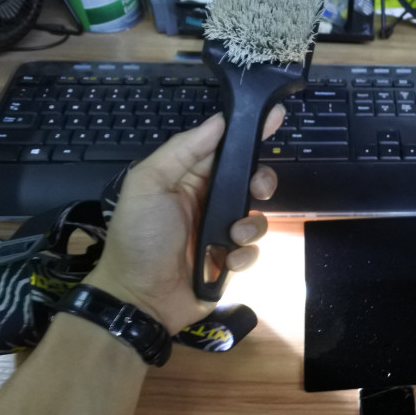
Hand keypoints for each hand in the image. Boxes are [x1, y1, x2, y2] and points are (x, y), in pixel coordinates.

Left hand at [83, 106, 285, 333]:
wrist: (139, 298)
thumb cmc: (139, 238)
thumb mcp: (148, 184)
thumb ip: (183, 151)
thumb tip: (218, 121)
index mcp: (187, 178)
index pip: (224, 147)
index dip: (250, 132)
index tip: (276, 116)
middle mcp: (208, 200)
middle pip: (249, 180)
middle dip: (261, 181)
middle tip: (258, 189)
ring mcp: (220, 232)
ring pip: (256, 216)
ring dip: (249, 226)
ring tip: (231, 238)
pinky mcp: (230, 260)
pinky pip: (254, 250)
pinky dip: (244, 255)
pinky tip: (225, 262)